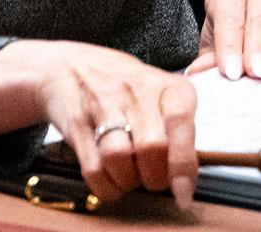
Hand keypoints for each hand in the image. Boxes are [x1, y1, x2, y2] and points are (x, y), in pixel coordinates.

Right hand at [0, 40, 198, 205]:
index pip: (181, 123)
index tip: (183, 194)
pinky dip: (105, 187)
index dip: (183, 164)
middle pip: (151, 148)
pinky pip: (93, 170)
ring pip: (119, 159)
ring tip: (129, 176)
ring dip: (127, 181)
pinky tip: (110, 179)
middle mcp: (138, 91)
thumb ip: (180, 129)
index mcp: (169, 86)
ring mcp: (104, 105)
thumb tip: (188, 177)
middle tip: (151, 178)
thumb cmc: (129, 89)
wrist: (71, 66)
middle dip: (154, 177)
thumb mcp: (163, 96)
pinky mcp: (78, 125)